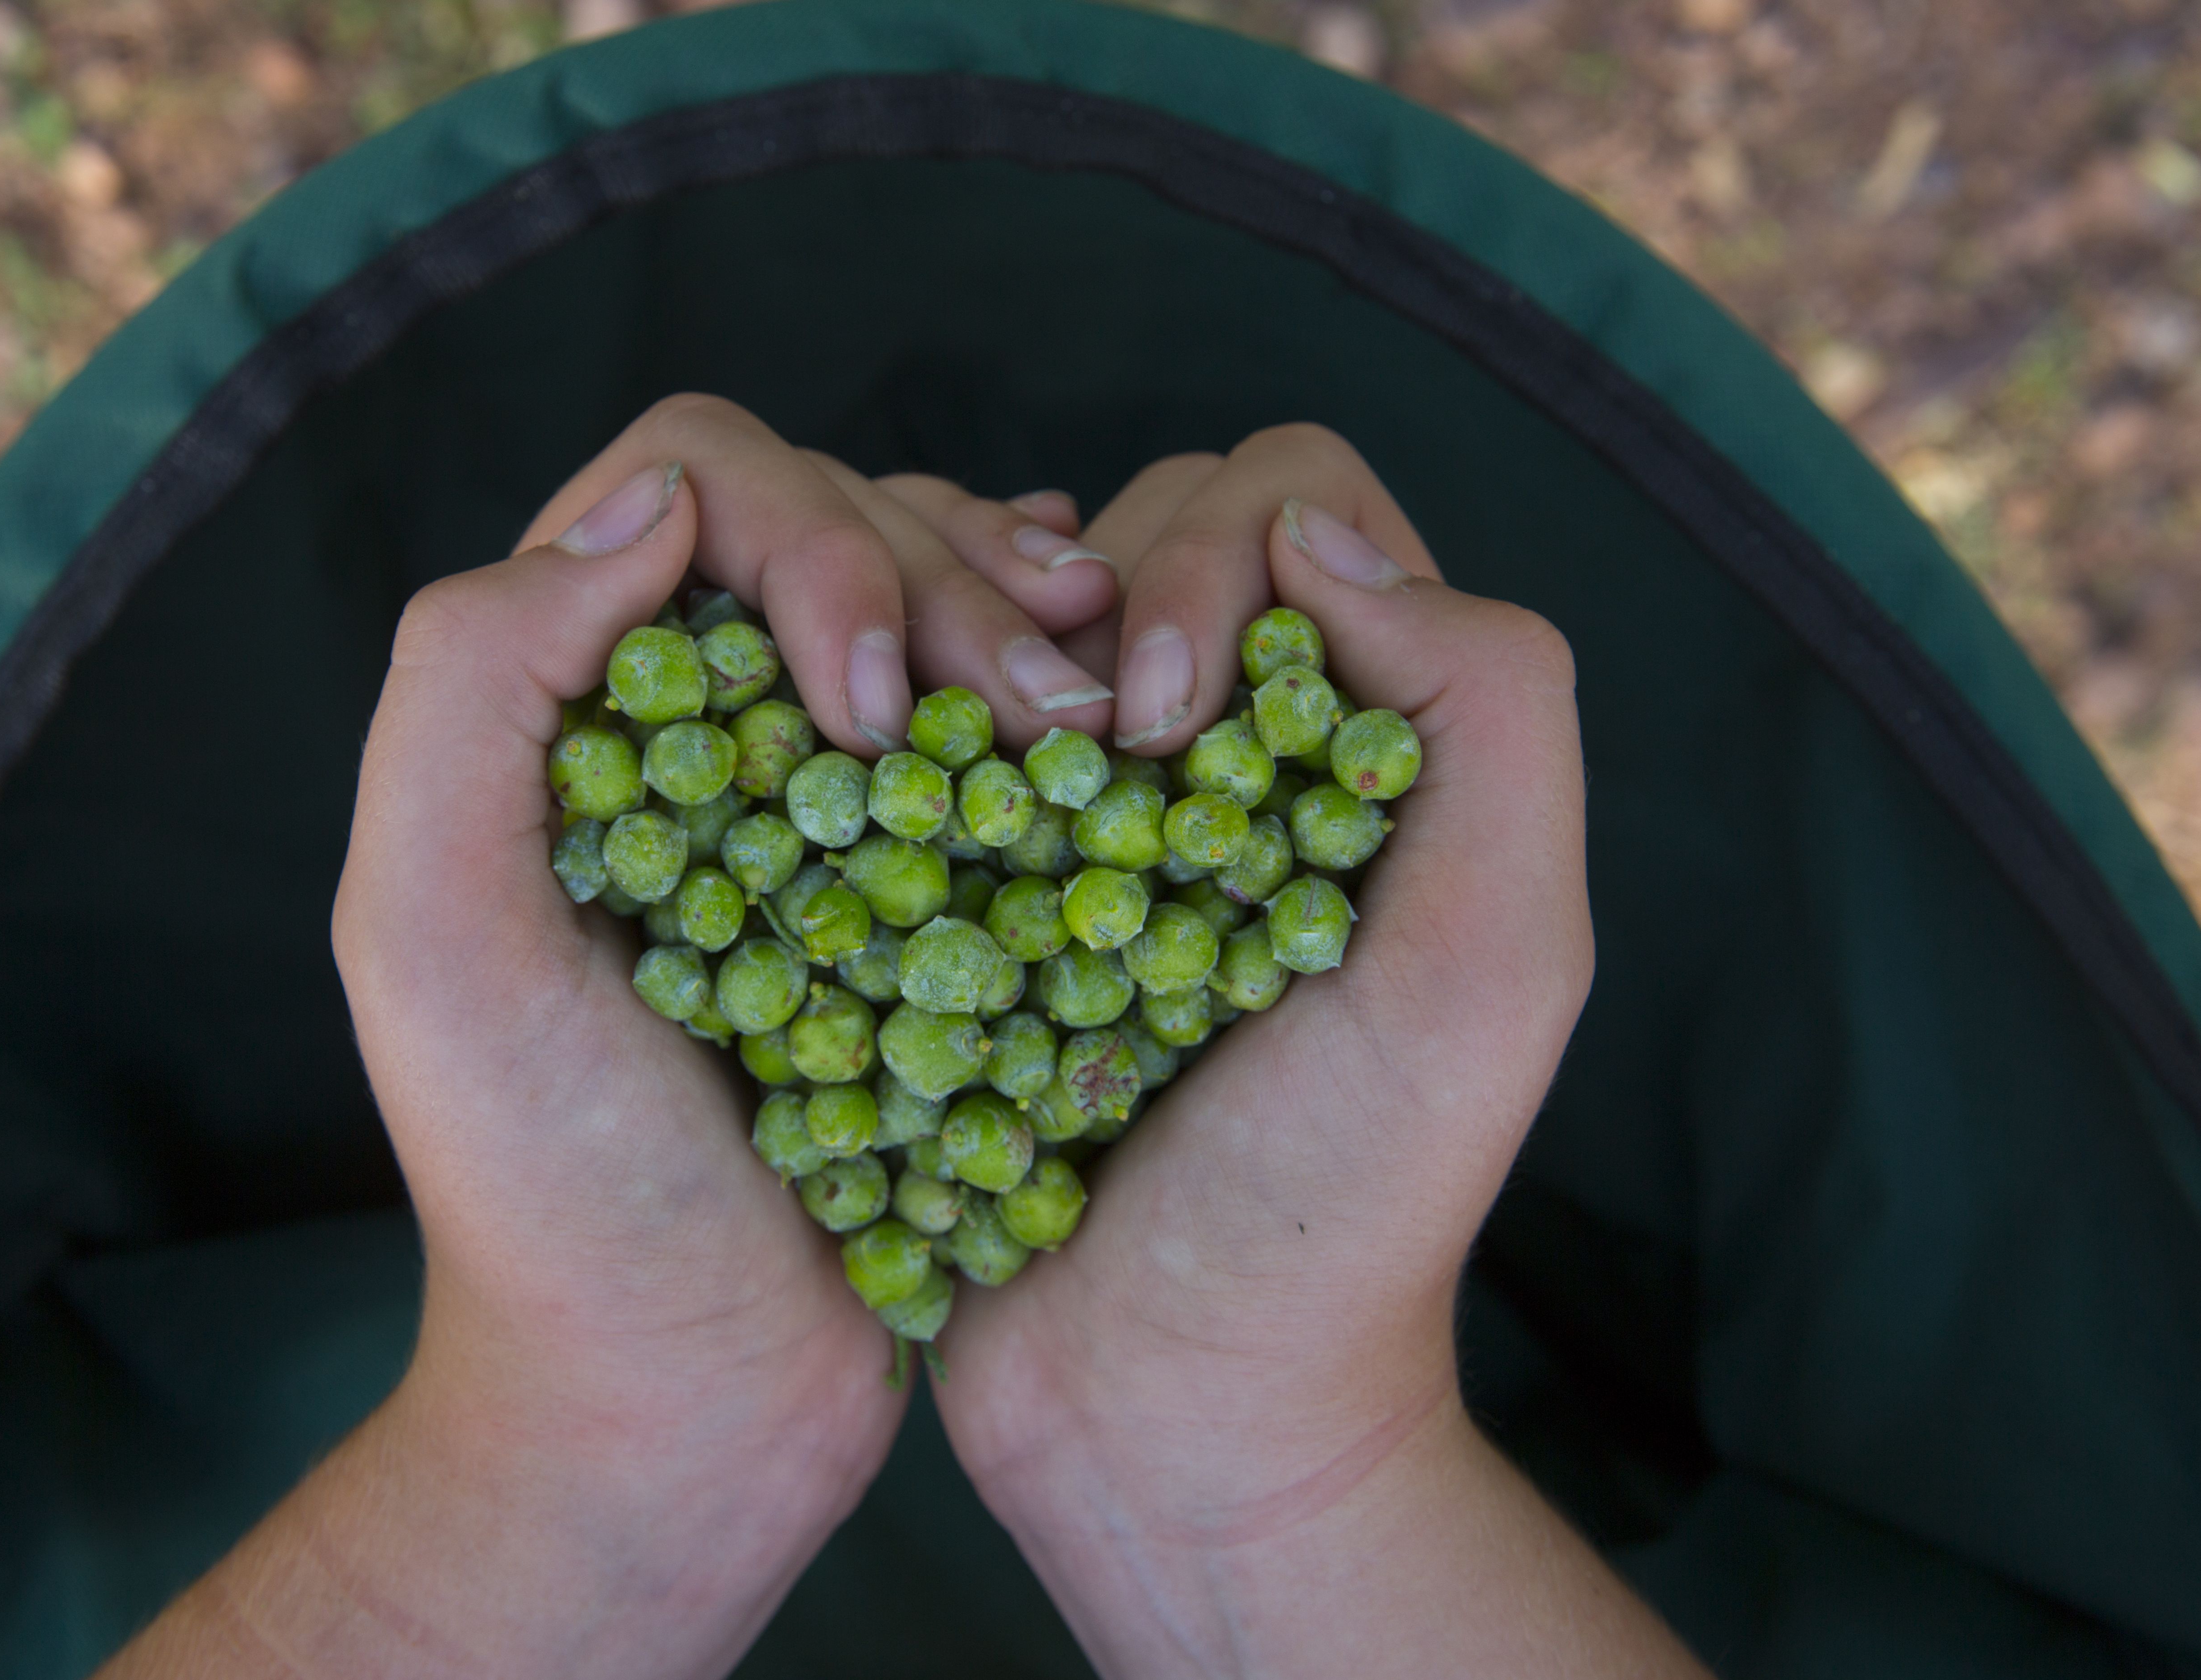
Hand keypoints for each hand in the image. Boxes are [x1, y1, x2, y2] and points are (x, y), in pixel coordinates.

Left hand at [96, 394, 1117, 1678]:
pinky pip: (1001, 740)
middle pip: (844, 528)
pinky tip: (1120, 713)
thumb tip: (647, 506)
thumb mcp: (439, 940)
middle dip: (951, 589)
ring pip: (942, 613)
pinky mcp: (923, 900)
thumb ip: (472, 687)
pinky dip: (1066, 705)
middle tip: (1046, 719)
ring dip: (1029, 635)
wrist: (685, 1404)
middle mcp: (687, 730)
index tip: (867, 700)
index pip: (696, 486)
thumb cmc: (553, 1194)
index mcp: (564, 714)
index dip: (808, 536)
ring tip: (1102, 720)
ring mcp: (815, 810)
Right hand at [899, 427, 1706, 1676]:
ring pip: (1003, 622)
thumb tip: (1312, 532)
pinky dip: (884, 739)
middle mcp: (1224, 762)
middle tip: (1071, 753)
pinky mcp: (960, 908)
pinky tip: (872, 787)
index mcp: (1362, 750)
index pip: (1291, 504)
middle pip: (1134, 534)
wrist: (1170, 1410)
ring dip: (965, 657)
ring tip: (947, 778)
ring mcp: (1080, 830)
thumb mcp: (1489, 963)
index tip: (1158, 714)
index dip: (1213, 554)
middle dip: (1088, 599)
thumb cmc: (1342, 1205)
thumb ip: (1485, 713)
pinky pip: (907, 749)